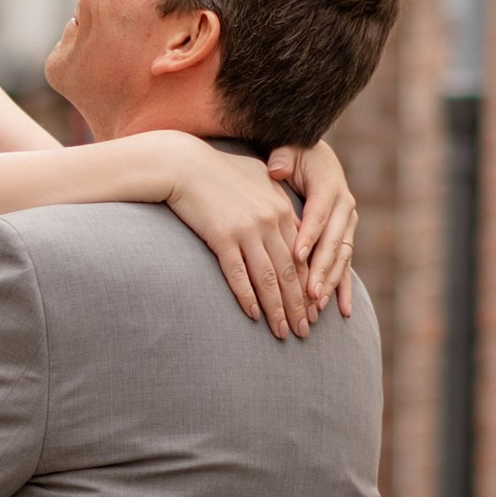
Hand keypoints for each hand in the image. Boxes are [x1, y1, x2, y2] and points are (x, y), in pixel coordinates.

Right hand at [155, 135, 312, 337]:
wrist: (184, 163)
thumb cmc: (218, 171)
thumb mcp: (257, 181)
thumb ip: (277, 202)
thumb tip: (293, 223)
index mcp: (281, 209)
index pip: (301, 256)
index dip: (308, 286)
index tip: (312, 309)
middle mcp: (269, 221)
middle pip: (289, 272)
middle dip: (298, 306)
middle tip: (305, 331)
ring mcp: (247, 230)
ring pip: (268, 278)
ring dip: (277, 309)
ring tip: (283, 332)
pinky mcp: (222, 236)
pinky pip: (238, 274)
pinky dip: (247, 296)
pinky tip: (253, 316)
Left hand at [269, 138, 358, 316]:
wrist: (314, 156)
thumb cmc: (294, 156)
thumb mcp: (287, 150)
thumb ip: (282, 159)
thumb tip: (275, 169)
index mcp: (329, 186)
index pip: (317, 215)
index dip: (308, 237)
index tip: (296, 257)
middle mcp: (343, 207)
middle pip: (332, 242)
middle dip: (320, 270)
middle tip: (308, 293)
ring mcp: (347, 224)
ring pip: (341, 257)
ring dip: (330, 282)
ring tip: (317, 305)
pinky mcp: (345, 238)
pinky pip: (346, 266)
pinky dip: (344, 288)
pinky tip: (343, 312)